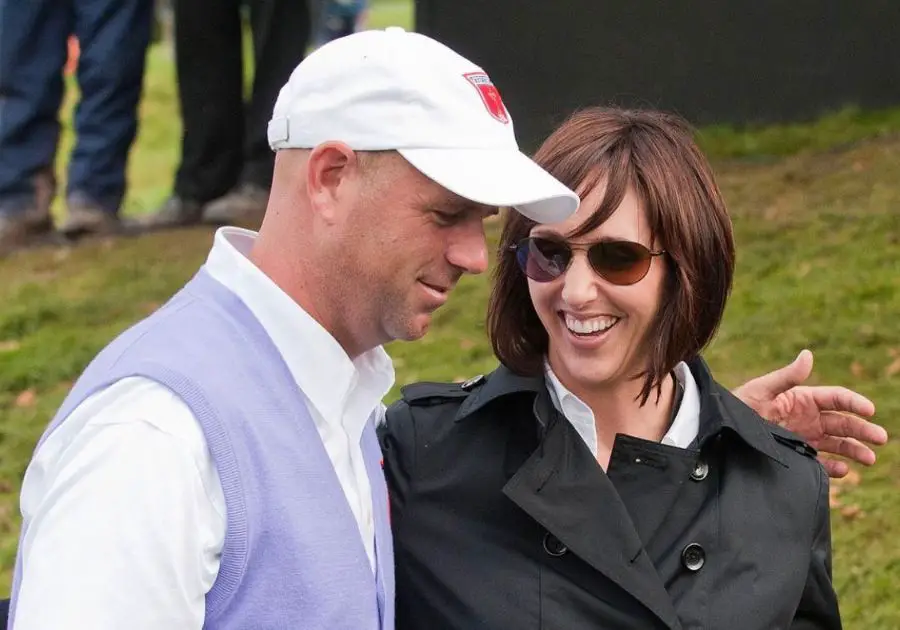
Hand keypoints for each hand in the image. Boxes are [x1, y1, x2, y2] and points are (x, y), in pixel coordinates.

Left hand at [732, 349, 886, 477]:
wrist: (721, 429)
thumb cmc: (739, 405)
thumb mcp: (761, 389)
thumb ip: (787, 376)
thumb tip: (808, 355)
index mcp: (803, 398)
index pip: (836, 398)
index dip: (854, 402)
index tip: (869, 410)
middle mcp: (808, 418)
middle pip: (843, 422)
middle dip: (862, 430)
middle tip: (881, 438)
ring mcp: (804, 437)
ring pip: (837, 444)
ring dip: (854, 450)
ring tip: (869, 459)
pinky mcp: (796, 454)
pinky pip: (820, 462)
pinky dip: (833, 467)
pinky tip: (843, 470)